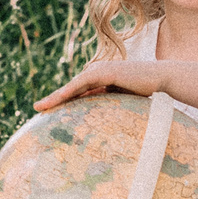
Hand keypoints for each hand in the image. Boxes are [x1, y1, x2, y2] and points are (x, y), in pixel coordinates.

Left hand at [35, 58, 161, 111]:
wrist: (161, 78)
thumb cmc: (146, 92)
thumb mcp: (123, 102)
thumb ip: (110, 108)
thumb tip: (104, 127)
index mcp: (99, 80)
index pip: (76, 92)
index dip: (60, 101)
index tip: (46, 111)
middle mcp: (96, 73)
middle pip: (70, 89)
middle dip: (53, 100)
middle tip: (36, 109)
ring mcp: (99, 71)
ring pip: (72, 87)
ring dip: (55, 97)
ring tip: (40, 107)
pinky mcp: (104, 72)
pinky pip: (81, 84)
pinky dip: (68, 91)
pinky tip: (56, 99)